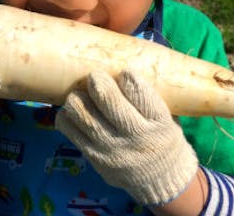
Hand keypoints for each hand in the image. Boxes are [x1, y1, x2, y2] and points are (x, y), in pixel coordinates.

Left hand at [55, 70, 198, 205]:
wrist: (161, 178)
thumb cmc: (160, 134)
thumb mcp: (166, 115)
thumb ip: (148, 93)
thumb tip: (123, 55)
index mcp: (161, 123)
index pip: (142, 95)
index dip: (129, 78)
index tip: (123, 71)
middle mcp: (137, 137)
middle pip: (110, 103)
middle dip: (98, 82)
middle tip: (95, 75)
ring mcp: (114, 150)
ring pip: (85, 116)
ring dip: (78, 98)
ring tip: (80, 92)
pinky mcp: (95, 158)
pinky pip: (71, 132)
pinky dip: (66, 116)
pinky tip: (71, 110)